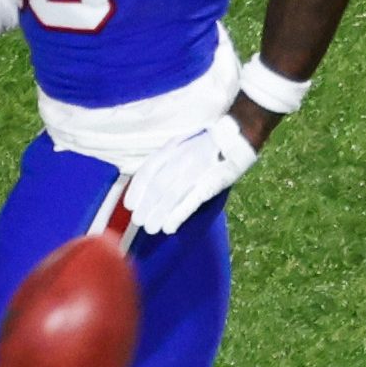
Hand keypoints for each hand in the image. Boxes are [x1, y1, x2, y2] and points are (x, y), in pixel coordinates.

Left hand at [112, 106, 256, 243]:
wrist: (235, 137)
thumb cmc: (205, 145)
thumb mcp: (181, 146)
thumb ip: (166, 162)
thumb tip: (148, 186)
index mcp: (172, 149)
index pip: (148, 170)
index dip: (137, 190)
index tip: (130, 205)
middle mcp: (181, 158)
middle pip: (157, 186)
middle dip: (146, 206)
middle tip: (139, 222)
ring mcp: (196, 170)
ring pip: (171, 196)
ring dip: (159, 214)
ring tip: (151, 228)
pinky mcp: (210, 183)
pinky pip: (190, 202)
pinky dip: (177, 216)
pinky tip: (169, 227)